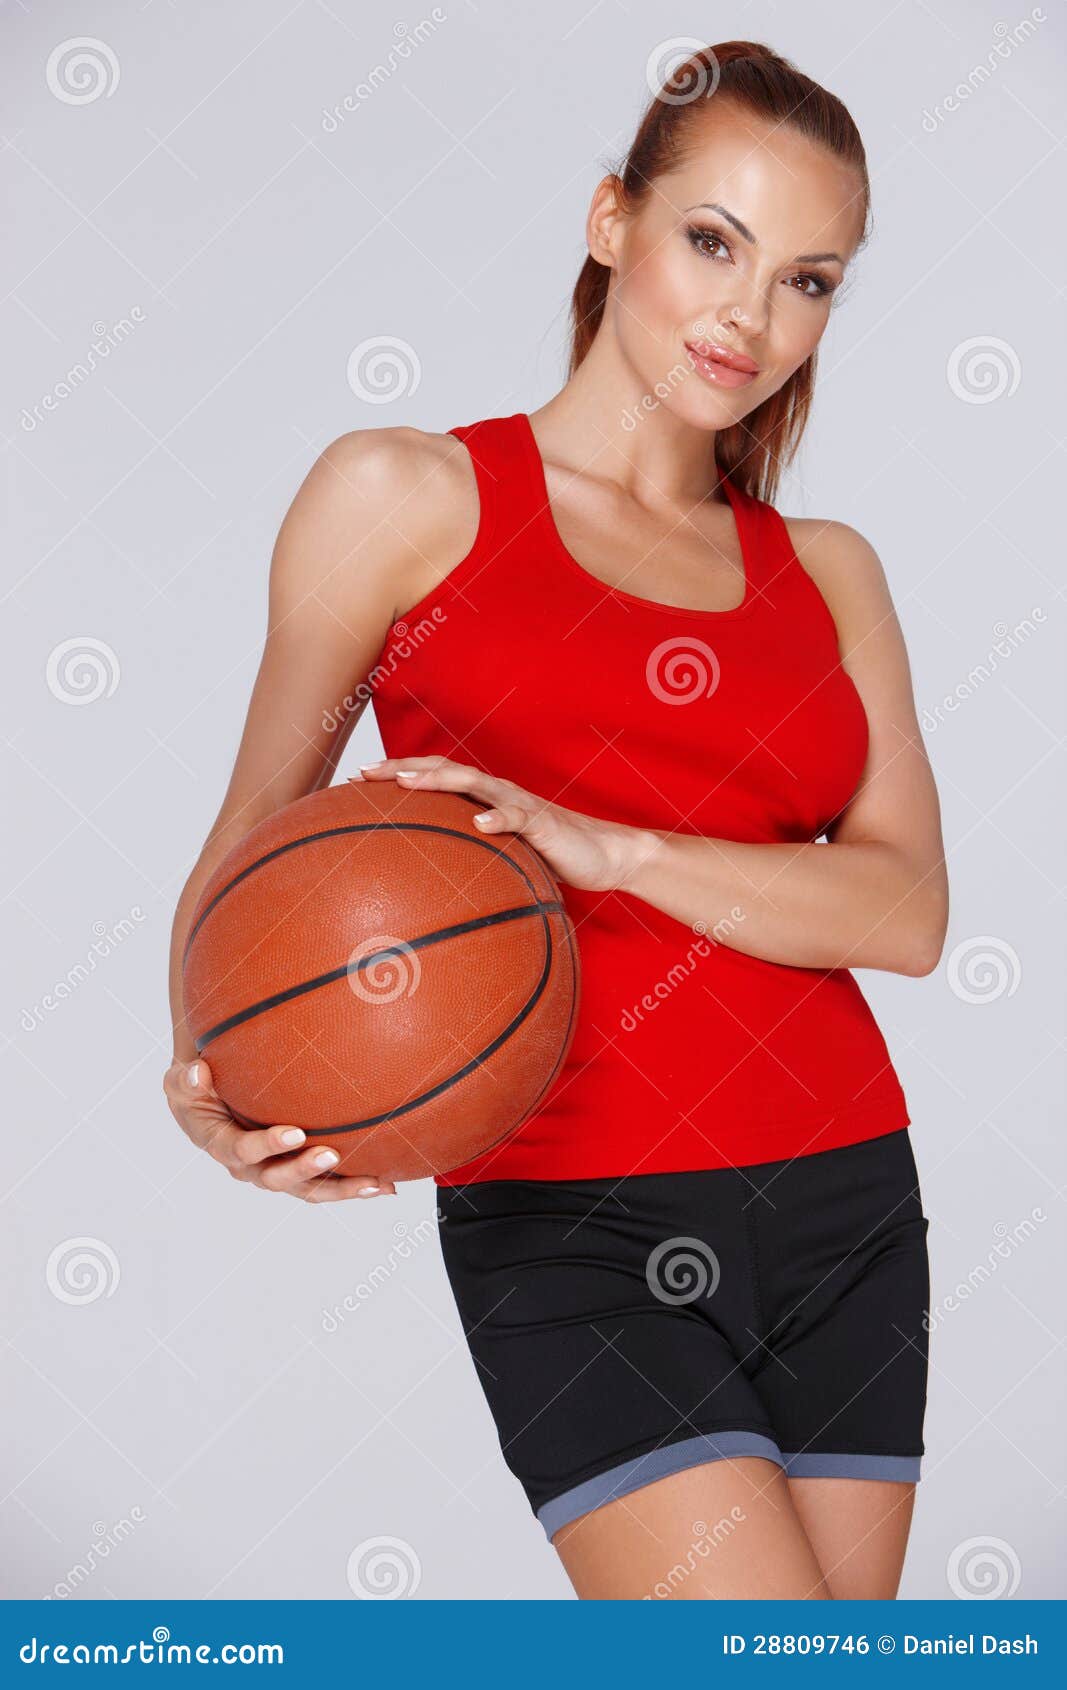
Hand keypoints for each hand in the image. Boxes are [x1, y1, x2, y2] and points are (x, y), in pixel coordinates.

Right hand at [162, 1058, 396, 1200]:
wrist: (211, 1097)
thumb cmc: (196, 1087)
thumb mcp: (180, 1081)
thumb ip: (186, 1080)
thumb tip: (198, 1072)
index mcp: (221, 1145)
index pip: (243, 1151)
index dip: (267, 1146)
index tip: (295, 1132)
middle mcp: (250, 1167)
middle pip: (279, 1179)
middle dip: (306, 1170)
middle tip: (332, 1154)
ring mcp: (276, 1171)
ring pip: (309, 1189)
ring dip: (342, 1188)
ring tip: (375, 1184)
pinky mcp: (298, 1169)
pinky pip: (326, 1182)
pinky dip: (355, 1184)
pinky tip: (387, 1184)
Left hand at [353, 756, 636, 893]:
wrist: (605, 854)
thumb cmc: (552, 857)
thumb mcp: (505, 860)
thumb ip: (474, 862)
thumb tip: (432, 890)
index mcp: (485, 799)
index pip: (436, 775)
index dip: (399, 772)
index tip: (360, 779)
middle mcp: (498, 793)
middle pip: (444, 769)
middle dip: (403, 768)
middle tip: (366, 774)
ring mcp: (520, 803)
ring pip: (475, 781)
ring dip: (439, 780)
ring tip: (407, 783)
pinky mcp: (543, 823)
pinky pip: (518, 816)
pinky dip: (498, 816)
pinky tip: (479, 823)